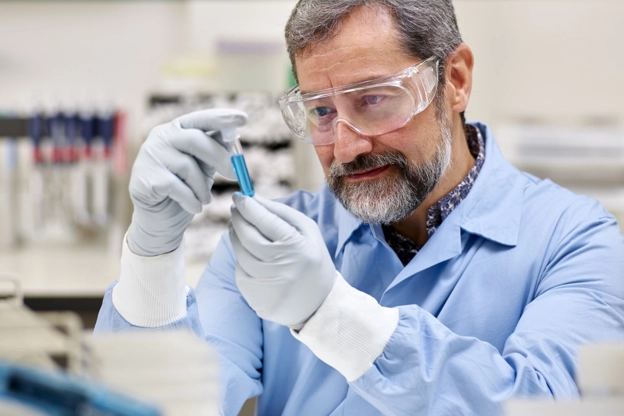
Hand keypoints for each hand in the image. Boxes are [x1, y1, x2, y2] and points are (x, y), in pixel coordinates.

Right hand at [127, 109, 246, 255]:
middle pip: (195, 140)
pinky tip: (193, 207)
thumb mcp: (203, 169)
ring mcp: (150, 157)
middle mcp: (160, 138)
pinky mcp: (145, 178)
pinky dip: (191, 200)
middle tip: (235, 175)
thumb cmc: (184, 191)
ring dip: (203, 188)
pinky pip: (177, 187)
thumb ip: (213, 152)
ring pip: (187, 167)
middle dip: (220, 158)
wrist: (159, 220)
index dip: (221, 118)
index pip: (200, 119)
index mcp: (176, 130)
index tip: (243, 119)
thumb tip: (231, 137)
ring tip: (205, 200)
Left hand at [229, 194, 336, 327]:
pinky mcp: (254, 297)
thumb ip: (282, 212)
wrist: (319, 303)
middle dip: (238, 218)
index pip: (264, 221)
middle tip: (236, 208)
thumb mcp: (308, 231)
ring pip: (239, 253)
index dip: (248, 206)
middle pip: (246, 236)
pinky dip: (242, 259)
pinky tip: (251, 255)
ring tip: (240, 228)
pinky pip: (240, 271)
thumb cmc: (312, 260)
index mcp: (296, 247)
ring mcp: (265, 284)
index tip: (239, 196)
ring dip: (236, 236)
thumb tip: (253, 198)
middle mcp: (279, 266)